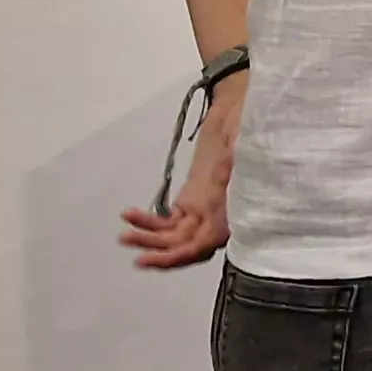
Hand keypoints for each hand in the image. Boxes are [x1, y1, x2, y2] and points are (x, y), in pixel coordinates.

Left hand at [121, 94, 235, 269]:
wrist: (239, 112)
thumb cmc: (246, 128)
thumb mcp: (243, 142)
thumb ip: (235, 158)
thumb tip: (228, 163)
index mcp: (237, 208)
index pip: (211, 241)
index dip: (188, 252)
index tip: (167, 255)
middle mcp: (222, 216)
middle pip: (190, 246)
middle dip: (163, 253)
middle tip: (139, 258)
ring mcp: (205, 211)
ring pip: (176, 237)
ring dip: (150, 240)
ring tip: (125, 237)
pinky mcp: (191, 203)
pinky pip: (169, 222)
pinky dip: (149, 222)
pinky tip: (130, 215)